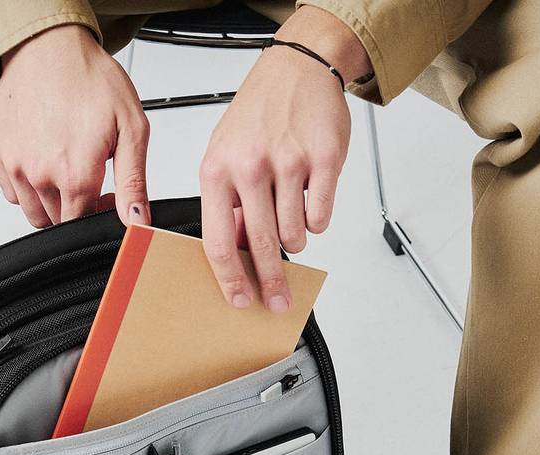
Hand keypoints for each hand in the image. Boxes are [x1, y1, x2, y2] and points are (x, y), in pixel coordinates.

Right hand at [0, 25, 150, 227]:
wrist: (48, 46)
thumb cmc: (90, 78)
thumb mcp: (131, 127)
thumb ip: (134, 181)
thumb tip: (138, 220)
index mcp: (75, 174)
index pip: (82, 223)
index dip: (96, 213)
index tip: (104, 193)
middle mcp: (40, 175)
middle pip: (58, 220)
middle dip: (75, 207)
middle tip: (86, 175)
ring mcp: (15, 166)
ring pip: (33, 212)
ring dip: (51, 201)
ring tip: (64, 166)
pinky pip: (12, 192)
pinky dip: (27, 187)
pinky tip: (42, 161)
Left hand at [198, 8, 369, 309]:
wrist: (296, 69)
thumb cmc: (258, 115)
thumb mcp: (226, 155)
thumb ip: (230, 204)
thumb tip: (238, 253)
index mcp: (216, 170)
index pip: (217, 241)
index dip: (229, 279)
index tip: (240, 300)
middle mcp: (249, 167)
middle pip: (259, 245)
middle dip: (271, 282)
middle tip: (278, 301)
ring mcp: (287, 162)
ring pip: (294, 234)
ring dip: (295, 239)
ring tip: (292, 219)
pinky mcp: (322, 159)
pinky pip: (321, 216)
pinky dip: (317, 218)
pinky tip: (310, 198)